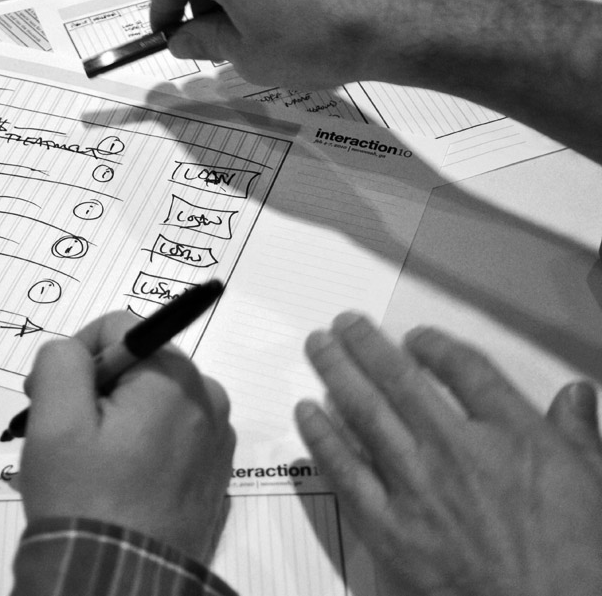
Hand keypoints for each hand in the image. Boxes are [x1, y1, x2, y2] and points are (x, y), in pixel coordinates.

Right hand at [18, 311, 234, 561]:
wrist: (123, 582)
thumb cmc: (85, 498)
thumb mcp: (54, 421)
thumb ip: (60, 361)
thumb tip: (74, 348)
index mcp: (175, 377)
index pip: (118, 328)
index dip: (75, 356)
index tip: (50, 399)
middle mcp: (208, 398)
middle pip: (138, 364)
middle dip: (96, 389)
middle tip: (66, 435)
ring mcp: (217, 438)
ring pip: (153, 400)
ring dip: (116, 418)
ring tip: (90, 464)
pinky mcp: (215, 471)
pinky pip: (172, 435)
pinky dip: (141, 445)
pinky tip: (118, 482)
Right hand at [150, 0, 448, 88]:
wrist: (397, 18)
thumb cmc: (321, 39)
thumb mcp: (247, 55)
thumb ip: (205, 41)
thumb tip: (182, 37)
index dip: (161, 8)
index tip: (168, 33)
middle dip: (203, 7)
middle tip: (214, 46)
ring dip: (239, 0)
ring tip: (262, 40)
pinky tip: (295, 23)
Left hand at [295, 312, 601, 595]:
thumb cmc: (576, 556)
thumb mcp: (594, 484)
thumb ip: (579, 433)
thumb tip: (576, 392)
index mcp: (512, 434)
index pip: (465, 369)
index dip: (435, 345)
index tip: (415, 336)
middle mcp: (457, 449)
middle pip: (401, 380)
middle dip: (367, 345)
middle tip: (343, 324)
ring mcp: (418, 485)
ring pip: (365, 414)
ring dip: (337, 373)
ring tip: (318, 347)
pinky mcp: (389, 524)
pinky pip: (345, 470)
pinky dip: (322, 436)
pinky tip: (307, 412)